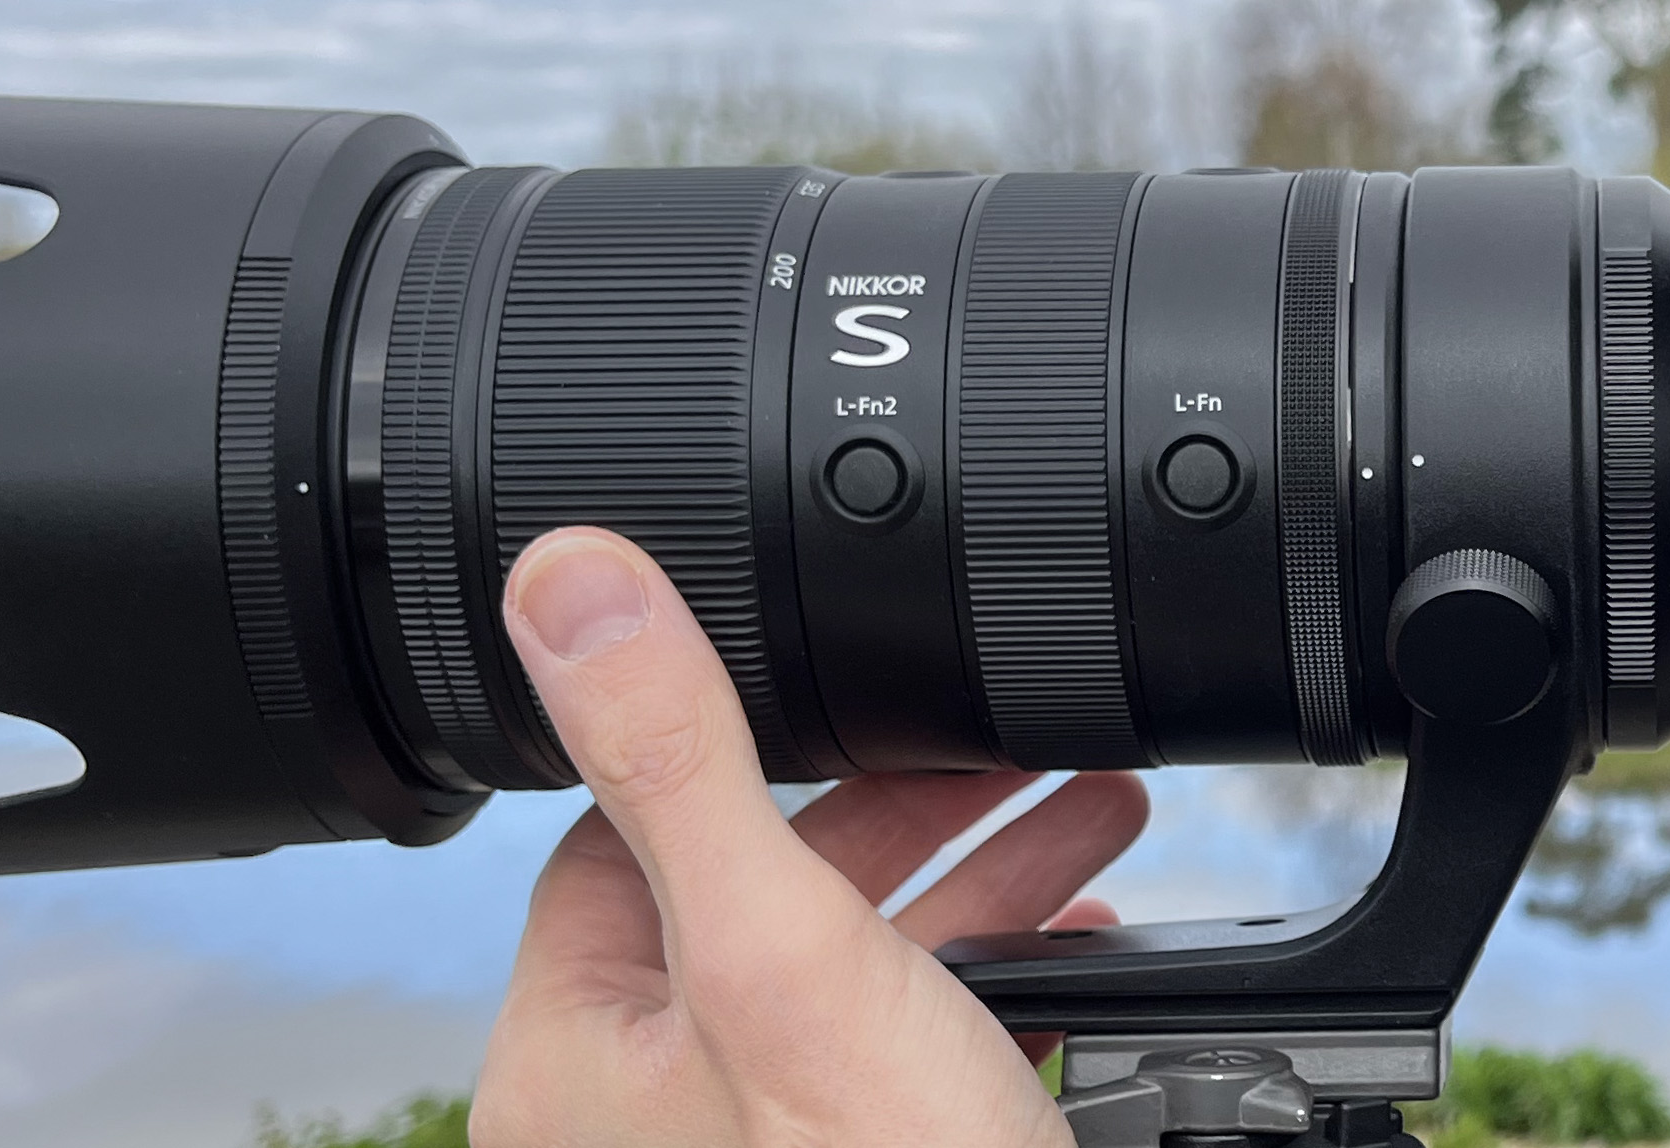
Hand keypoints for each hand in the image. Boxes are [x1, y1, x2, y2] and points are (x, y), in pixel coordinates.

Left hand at [474, 527, 1148, 1147]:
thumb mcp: (784, 957)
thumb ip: (683, 760)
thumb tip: (567, 577)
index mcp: (578, 1064)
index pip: (618, 842)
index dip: (739, 748)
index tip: (848, 685)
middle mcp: (655, 1124)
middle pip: (765, 900)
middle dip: (910, 812)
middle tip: (1016, 748)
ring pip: (860, 981)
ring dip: (981, 889)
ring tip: (1097, 824)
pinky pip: (927, 1063)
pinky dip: (1014, 998)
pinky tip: (1102, 972)